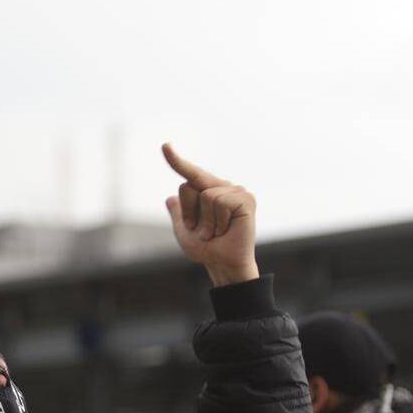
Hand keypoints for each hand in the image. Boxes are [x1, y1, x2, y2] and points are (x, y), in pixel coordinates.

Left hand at [162, 144, 258, 285]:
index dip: (177, 161)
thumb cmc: (206, 250)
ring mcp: (236, 191)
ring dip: (206, 221)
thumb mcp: (184, 232)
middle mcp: (222, 187)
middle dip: (190, 213)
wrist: (223, 265)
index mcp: (207, 192)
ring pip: (206, 195)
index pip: (189, 175)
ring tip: (215, 232)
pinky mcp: (246, 199)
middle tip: (204, 231)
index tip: (165, 146)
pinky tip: (226, 230)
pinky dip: (218, 221)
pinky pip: (219, 201)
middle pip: (189, 185)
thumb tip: (169, 198)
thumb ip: (178, 215)